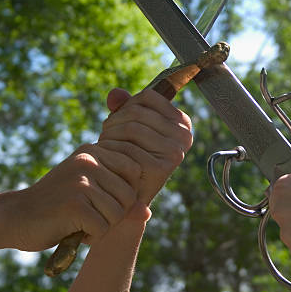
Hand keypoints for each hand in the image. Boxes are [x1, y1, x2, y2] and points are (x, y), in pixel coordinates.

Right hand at [11, 88, 191, 250]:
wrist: (14, 216)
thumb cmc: (56, 204)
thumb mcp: (88, 188)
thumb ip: (117, 193)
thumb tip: (147, 212)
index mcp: (94, 150)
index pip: (135, 170)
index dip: (125, 193)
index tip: (101, 200)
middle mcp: (89, 160)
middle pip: (130, 194)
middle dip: (115, 213)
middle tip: (91, 215)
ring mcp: (81, 180)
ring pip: (119, 212)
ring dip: (103, 226)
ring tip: (81, 221)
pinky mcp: (74, 203)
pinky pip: (103, 227)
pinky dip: (92, 236)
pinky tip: (74, 230)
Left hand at [98, 88, 192, 204]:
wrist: (128, 197)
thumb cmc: (129, 157)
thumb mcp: (130, 127)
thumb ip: (124, 107)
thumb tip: (115, 94)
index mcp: (182, 123)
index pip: (148, 96)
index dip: (127, 104)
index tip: (117, 119)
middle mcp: (184, 136)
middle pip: (138, 111)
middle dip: (115, 120)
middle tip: (106, 134)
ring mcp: (174, 152)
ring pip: (131, 125)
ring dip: (110, 132)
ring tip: (105, 143)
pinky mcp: (160, 167)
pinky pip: (127, 145)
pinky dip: (111, 147)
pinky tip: (106, 155)